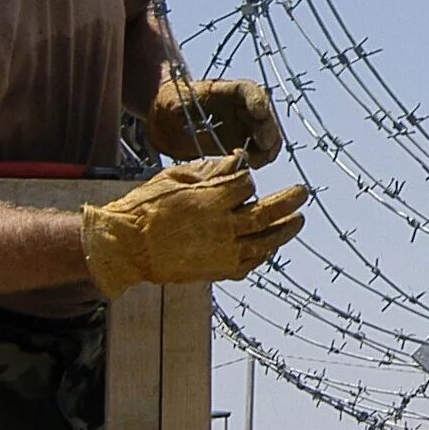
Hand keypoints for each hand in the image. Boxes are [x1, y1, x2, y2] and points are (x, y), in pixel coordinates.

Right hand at [81, 154, 308, 298]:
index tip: (244, 176)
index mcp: (210, 201)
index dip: (247, 179)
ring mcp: (221, 252)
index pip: (245, 185)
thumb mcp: (175, 177)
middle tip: (302, 192)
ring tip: (298, 220)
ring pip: (264, 242)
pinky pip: (249, 264)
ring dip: (284, 230)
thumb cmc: (145, 207)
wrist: (125, 246)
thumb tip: (236, 158)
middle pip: (265, 215)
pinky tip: (271, 246)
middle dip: (288, 202)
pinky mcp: (216, 271)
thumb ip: (210, 170)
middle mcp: (221, 228)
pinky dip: (263, 255)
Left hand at [149, 77, 282, 167]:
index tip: (260, 113)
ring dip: (268, 148)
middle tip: (263, 146)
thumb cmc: (168, 106)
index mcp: (224, 91)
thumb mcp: (168, 104)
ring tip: (254, 161)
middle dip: (268, 129)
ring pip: (269, 134)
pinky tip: (249, 165)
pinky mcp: (244, 143)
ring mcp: (245, 125)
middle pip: (265, 114)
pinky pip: (262, 151)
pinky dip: (261, 159)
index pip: (248, 89)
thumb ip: (176, 107)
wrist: (166, 121)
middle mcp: (241, 106)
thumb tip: (178, 112)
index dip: (257, 99)